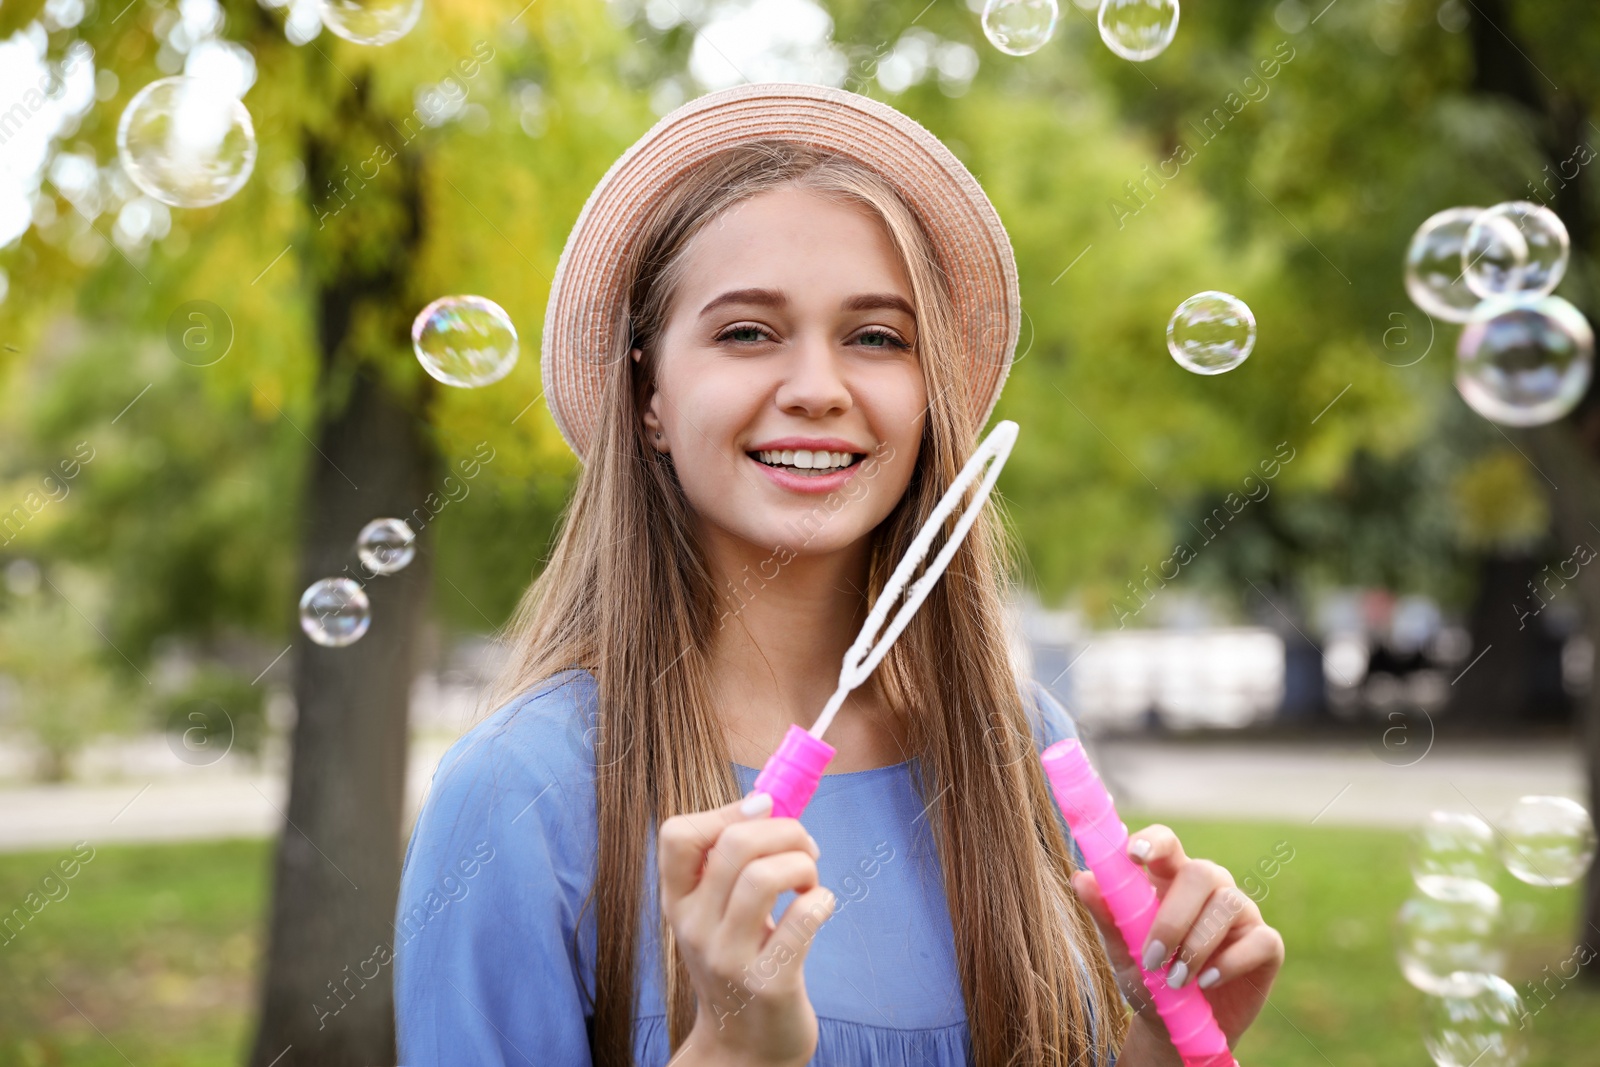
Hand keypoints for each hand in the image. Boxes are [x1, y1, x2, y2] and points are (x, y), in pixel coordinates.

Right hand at [658, 791, 836, 1066]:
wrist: (743, 1047)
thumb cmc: (739, 962)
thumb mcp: (716, 913)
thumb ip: (729, 862)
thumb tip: (765, 801)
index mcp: (678, 902)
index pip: (677, 835)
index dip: (726, 811)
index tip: (762, 813)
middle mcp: (695, 929)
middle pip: (736, 844)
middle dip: (786, 830)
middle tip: (804, 848)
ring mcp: (729, 958)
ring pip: (767, 876)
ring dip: (804, 864)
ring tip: (809, 881)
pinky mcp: (769, 983)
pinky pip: (803, 919)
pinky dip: (823, 900)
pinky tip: (820, 907)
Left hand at [1069, 824, 1283, 1052]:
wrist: (1176, 1028)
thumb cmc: (1148, 978)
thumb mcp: (1121, 952)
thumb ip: (1106, 915)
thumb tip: (1079, 878)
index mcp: (1170, 878)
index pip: (1168, 842)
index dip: (1154, 841)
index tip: (1134, 854)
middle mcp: (1210, 888)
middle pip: (1202, 873)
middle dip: (1174, 916)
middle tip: (1152, 957)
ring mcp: (1242, 913)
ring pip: (1229, 904)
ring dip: (1197, 945)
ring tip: (1176, 980)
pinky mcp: (1266, 944)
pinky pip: (1259, 940)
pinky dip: (1230, 962)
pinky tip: (1206, 981)